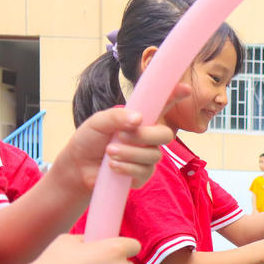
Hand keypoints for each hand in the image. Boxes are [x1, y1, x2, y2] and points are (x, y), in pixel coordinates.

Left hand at [54, 101, 184, 192]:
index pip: (161, 106)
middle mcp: (148, 138)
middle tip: (122, 136)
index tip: (185, 88)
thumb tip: (139, 118)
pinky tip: (113, 166)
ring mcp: (147, 157)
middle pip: (165, 135)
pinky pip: (145, 171)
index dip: (175, 96)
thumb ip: (116, 116)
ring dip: (129, 153)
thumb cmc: (89, 140)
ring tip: (109, 153)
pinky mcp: (142, 175)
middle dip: (145, 136)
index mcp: (140, 120)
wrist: (78, 166)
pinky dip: (127, 168)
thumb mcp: (97, 122)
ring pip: (153, 155)